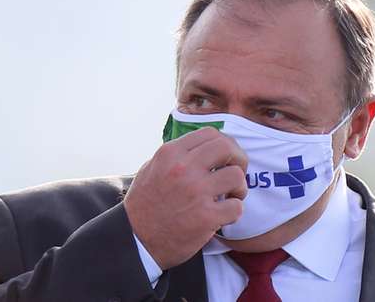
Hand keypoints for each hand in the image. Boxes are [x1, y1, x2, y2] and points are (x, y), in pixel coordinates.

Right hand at [123, 127, 247, 269]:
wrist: (135, 241)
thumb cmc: (145, 205)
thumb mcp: (152, 168)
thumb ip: (177, 154)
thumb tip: (205, 145)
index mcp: (171, 154)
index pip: (210, 133)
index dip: (225, 143)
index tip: (226, 158)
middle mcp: (184, 169)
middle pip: (227, 148)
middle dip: (239, 159)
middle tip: (236, 172)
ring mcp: (196, 192)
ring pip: (236, 176)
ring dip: (239, 187)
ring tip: (231, 195)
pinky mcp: (206, 217)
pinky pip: (236, 206)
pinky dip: (234, 211)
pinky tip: (224, 214)